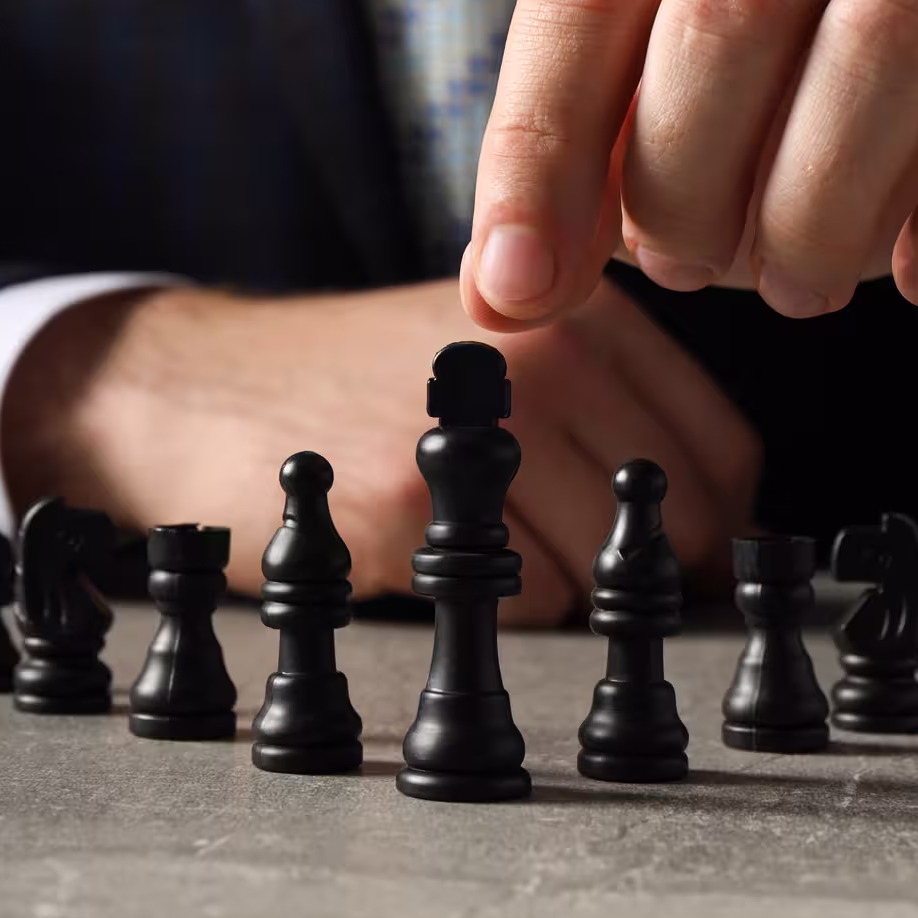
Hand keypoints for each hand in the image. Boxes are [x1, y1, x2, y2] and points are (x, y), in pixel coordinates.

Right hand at [0, 279, 758, 624]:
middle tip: (590, 580)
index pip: (723, 451)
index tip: (684, 560)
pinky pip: (516, 601)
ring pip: (603, 573)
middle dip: (652, 576)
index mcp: (578, 310)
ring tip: (484, 549)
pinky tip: (430, 558)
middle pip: (678, 522)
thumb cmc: (356, 375)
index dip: (714, 525)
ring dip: (563, 592)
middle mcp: (543, 358)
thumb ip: (604, 395)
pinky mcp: (408, 506)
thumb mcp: (495, 335)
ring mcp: (477, 430)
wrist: (193, 383)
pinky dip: (491, 607)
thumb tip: (704, 517)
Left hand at [464, 0, 917, 337]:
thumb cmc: (800, 132)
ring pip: (878, 43)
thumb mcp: (665, 147)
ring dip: (810, 211)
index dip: (537, 154)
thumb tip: (498, 293)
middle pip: (724, 7)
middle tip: (689, 269)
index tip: (519, 287)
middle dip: (682, 183)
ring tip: (787, 289)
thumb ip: (574, 201)